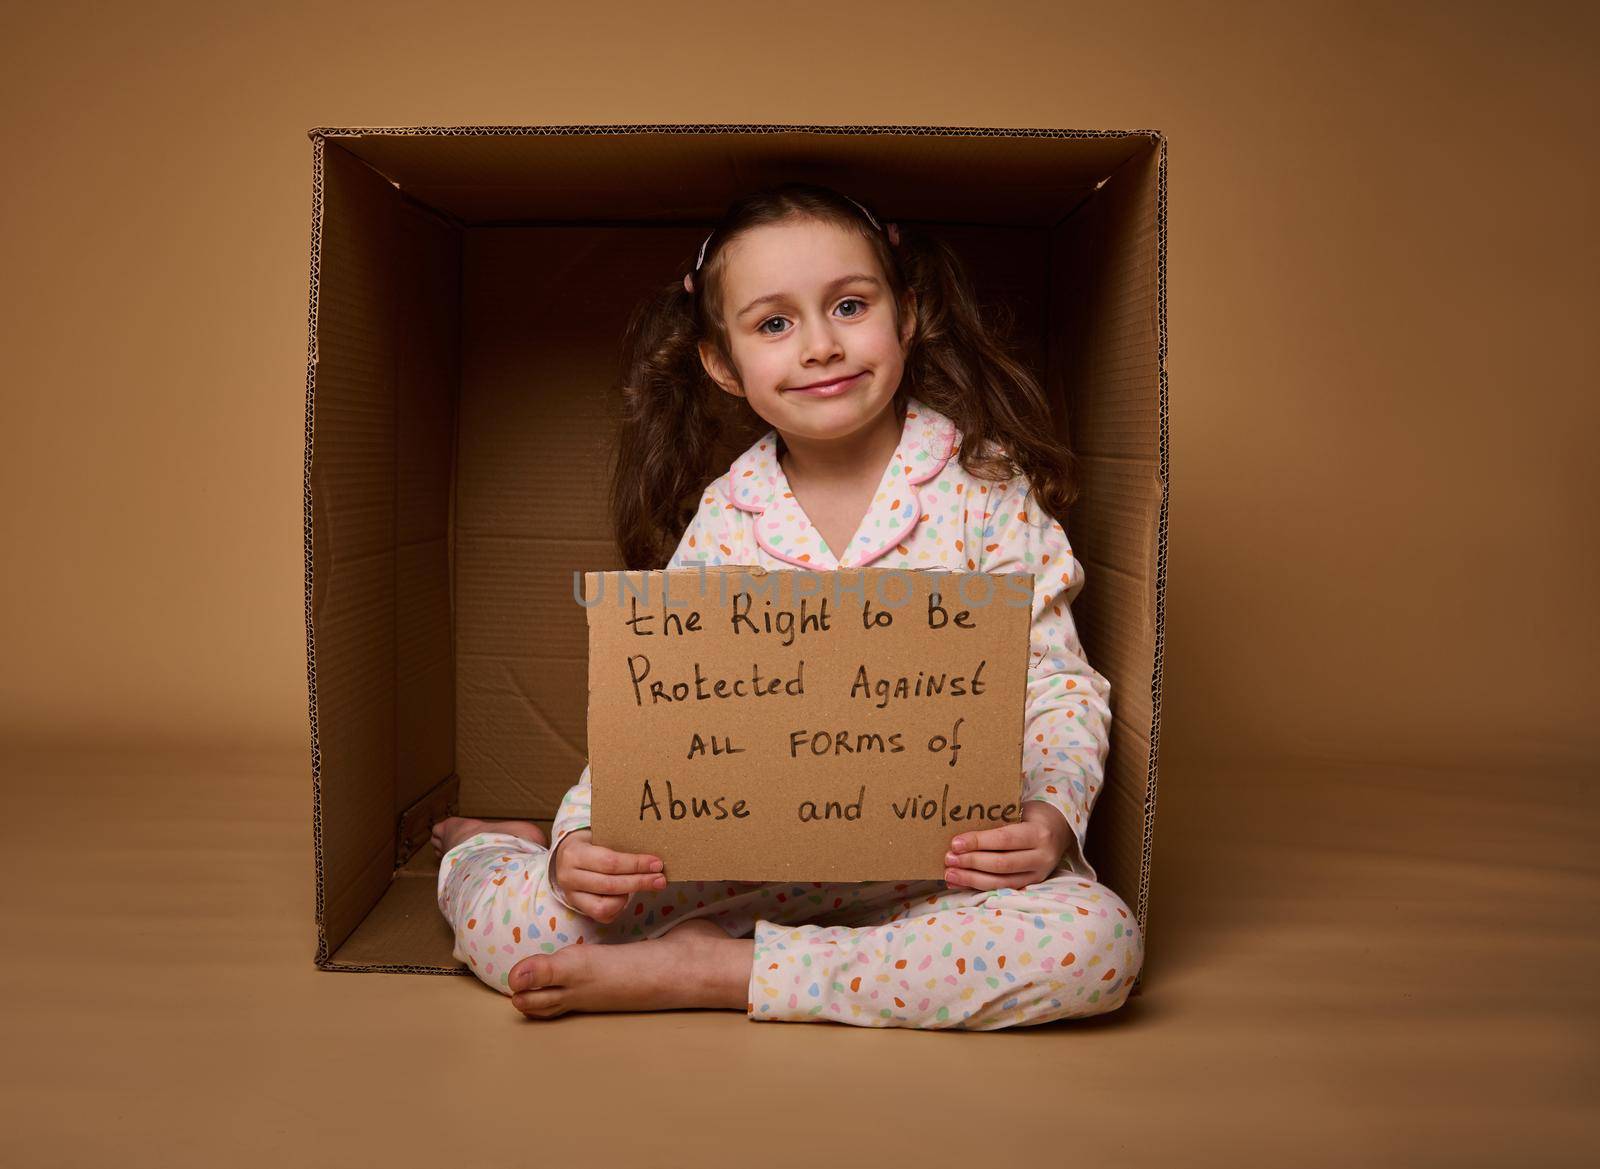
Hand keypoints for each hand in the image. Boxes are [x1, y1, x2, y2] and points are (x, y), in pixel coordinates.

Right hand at [550, 829, 666, 923]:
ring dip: (628, 897)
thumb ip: (620, 846)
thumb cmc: (591, 843)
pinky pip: (603, 915)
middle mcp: (568, 877)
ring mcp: (571, 895)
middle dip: (639, 882)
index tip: (657, 863)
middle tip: (660, 880)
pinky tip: (627, 895)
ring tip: (642, 885)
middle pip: (610, 885)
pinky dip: (619, 907)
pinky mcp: (578, 908)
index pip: (609, 862)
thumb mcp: (600, 836)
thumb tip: (653, 857)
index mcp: (574, 853)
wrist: (566, 855)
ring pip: (605, 905)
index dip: (636, 864)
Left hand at [943, 803, 1068, 890]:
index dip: (978, 842)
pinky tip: (960, 883)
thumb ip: (998, 816)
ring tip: (950, 873)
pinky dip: (978, 886)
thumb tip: (961, 818)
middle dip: (971, 862)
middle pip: (1001, 864)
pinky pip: (1002, 889)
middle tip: (948, 858)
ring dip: (971, 879)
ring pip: (1001, 881)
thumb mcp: (1021, 808)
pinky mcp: (1031, 884)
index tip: (955, 843)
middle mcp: (1041, 856)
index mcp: (1039, 833)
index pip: (1004, 840)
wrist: (1060, 829)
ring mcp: (1038, 874)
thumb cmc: (1033, 814)